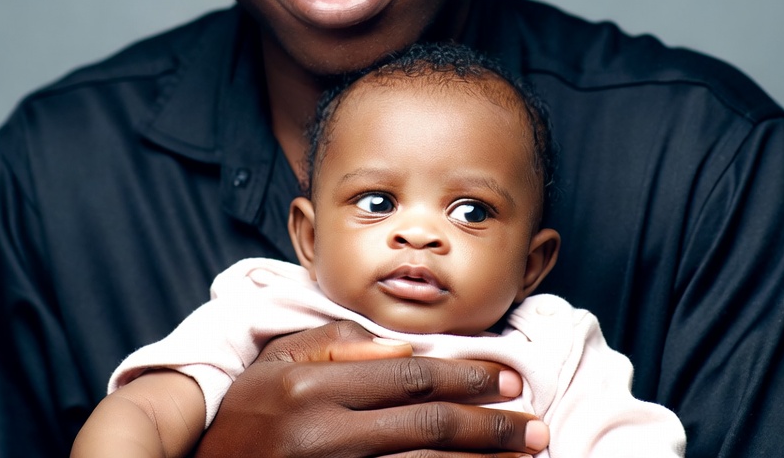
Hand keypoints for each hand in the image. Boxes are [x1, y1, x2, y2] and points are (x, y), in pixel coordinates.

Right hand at [193, 320, 548, 457]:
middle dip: (491, 427)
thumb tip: (405, 346)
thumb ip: (338, 345)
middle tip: (536, 426)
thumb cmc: (247, 414)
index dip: (467, 377)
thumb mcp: (278, 362)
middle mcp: (326, 437)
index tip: (508, 378)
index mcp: (314, 389)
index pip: (411, 377)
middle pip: (429, 430)